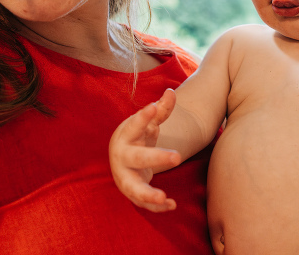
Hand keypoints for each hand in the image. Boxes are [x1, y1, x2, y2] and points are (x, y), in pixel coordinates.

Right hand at [108, 88, 180, 211]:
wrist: (121, 159)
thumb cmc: (137, 137)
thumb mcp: (148, 123)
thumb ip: (161, 110)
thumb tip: (171, 92)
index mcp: (126, 136)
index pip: (134, 125)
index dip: (142, 117)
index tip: (152, 107)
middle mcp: (123, 158)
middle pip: (138, 158)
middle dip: (156, 158)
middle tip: (177, 156)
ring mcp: (126, 177)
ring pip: (135, 188)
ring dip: (148, 194)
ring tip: (163, 196)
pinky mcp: (132, 193)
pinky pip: (144, 203)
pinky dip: (157, 207)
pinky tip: (172, 204)